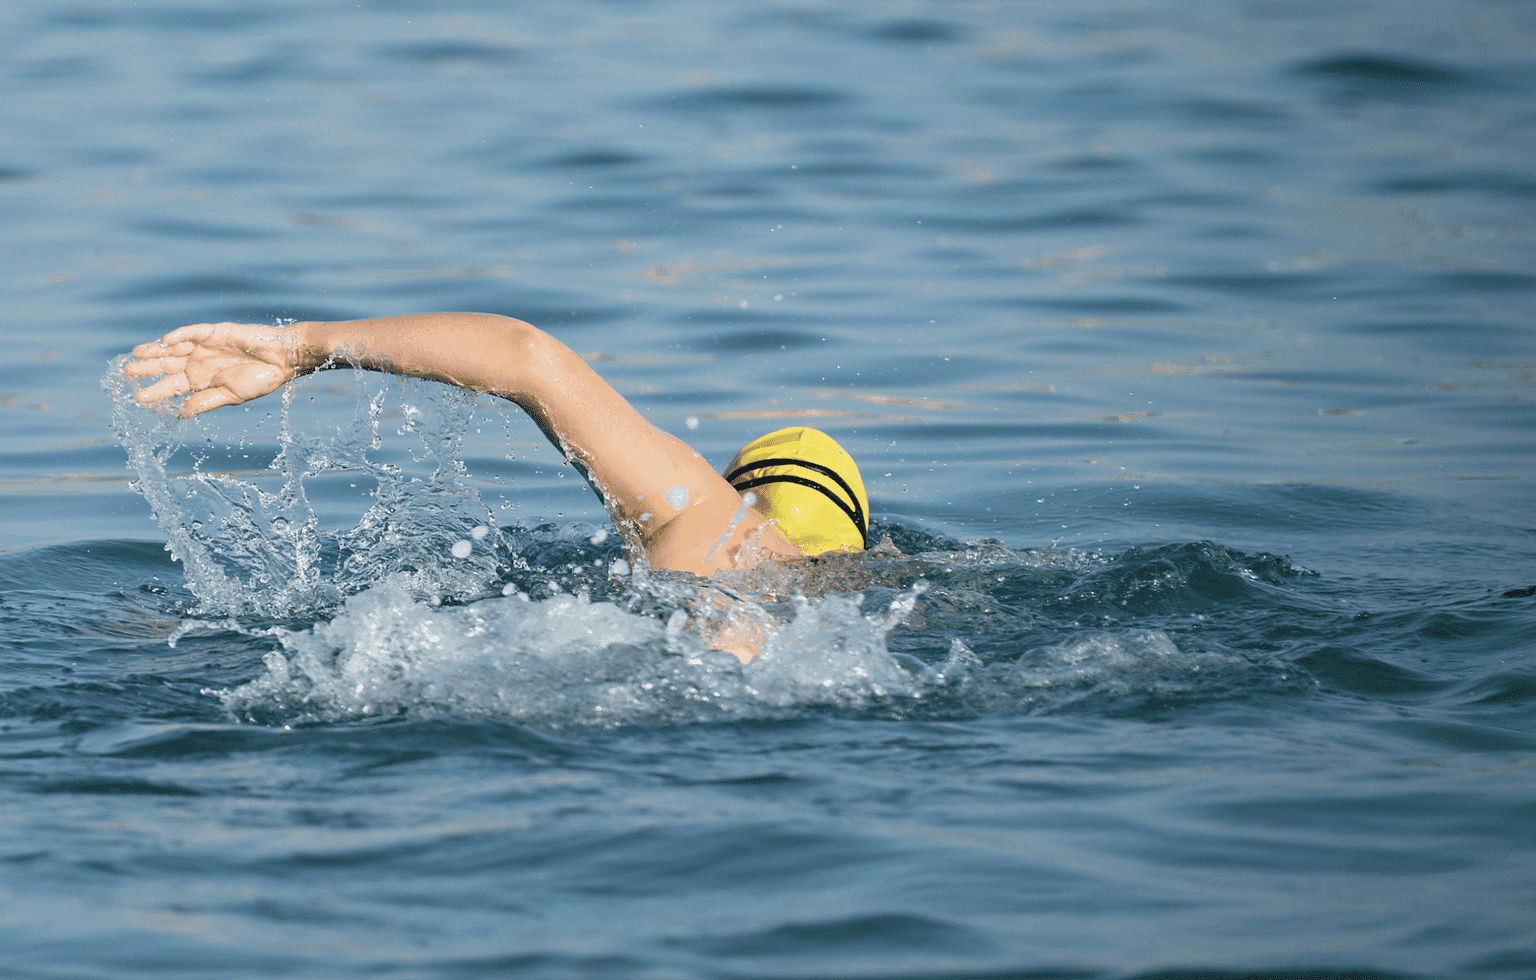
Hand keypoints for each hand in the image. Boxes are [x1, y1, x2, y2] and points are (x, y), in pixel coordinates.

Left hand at [125, 322, 299, 416]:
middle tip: (127, 373)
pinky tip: (167, 340)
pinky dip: (181, 335)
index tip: (139, 398)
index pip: (173, 386)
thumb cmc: (262, 379)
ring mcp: (206, 346)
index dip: (156, 391)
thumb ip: (205, 402)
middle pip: (168, 365)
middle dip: (148, 369)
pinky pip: (193, 332)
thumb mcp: (231, 396)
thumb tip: (179, 414)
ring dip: (156, 351)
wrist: (284, 359)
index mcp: (203, 380)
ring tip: (136, 354)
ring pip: (174, 348)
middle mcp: (200, 362)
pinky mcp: (215, 332)